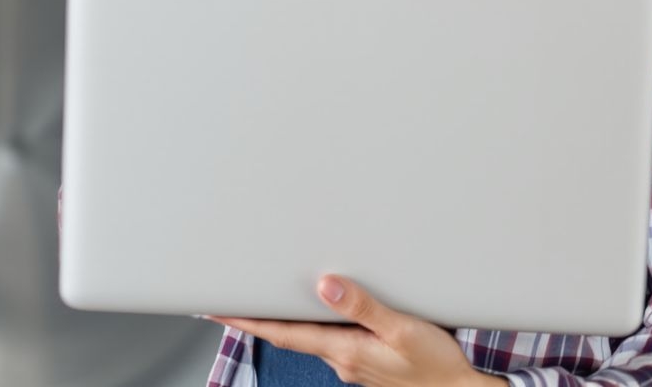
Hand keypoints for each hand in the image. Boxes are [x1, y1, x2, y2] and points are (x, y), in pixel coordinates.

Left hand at [207, 275, 503, 386]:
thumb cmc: (438, 366)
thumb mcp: (403, 329)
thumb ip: (363, 307)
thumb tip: (324, 285)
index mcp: (344, 350)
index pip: (281, 331)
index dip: (245, 318)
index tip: (213, 308)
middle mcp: (342, 360)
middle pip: (290, 333)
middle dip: (259, 315)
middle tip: (229, 297)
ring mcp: (354, 365)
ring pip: (311, 337)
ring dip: (287, 319)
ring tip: (266, 296)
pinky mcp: (368, 364)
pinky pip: (333, 340)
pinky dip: (316, 325)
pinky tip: (320, 313)